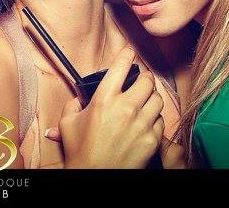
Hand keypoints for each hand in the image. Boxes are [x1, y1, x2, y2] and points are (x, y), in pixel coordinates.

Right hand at [45, 47, 164, 167]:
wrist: (95, 176)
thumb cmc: (80, 152)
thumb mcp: (68, 123)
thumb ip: (72, 105)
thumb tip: (78, 99)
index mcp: (104, 100)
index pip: (120, 68)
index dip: (127, 55)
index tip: (129, 52)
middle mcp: (125, 108)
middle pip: (147, 81)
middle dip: (145, 78)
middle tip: (142, 80)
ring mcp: (141, 124)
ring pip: (158, 99)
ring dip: (152, 97)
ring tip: (147, 100)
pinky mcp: (152, 139)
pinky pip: (161, 121)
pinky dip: (155, 118)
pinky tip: (147, 121)